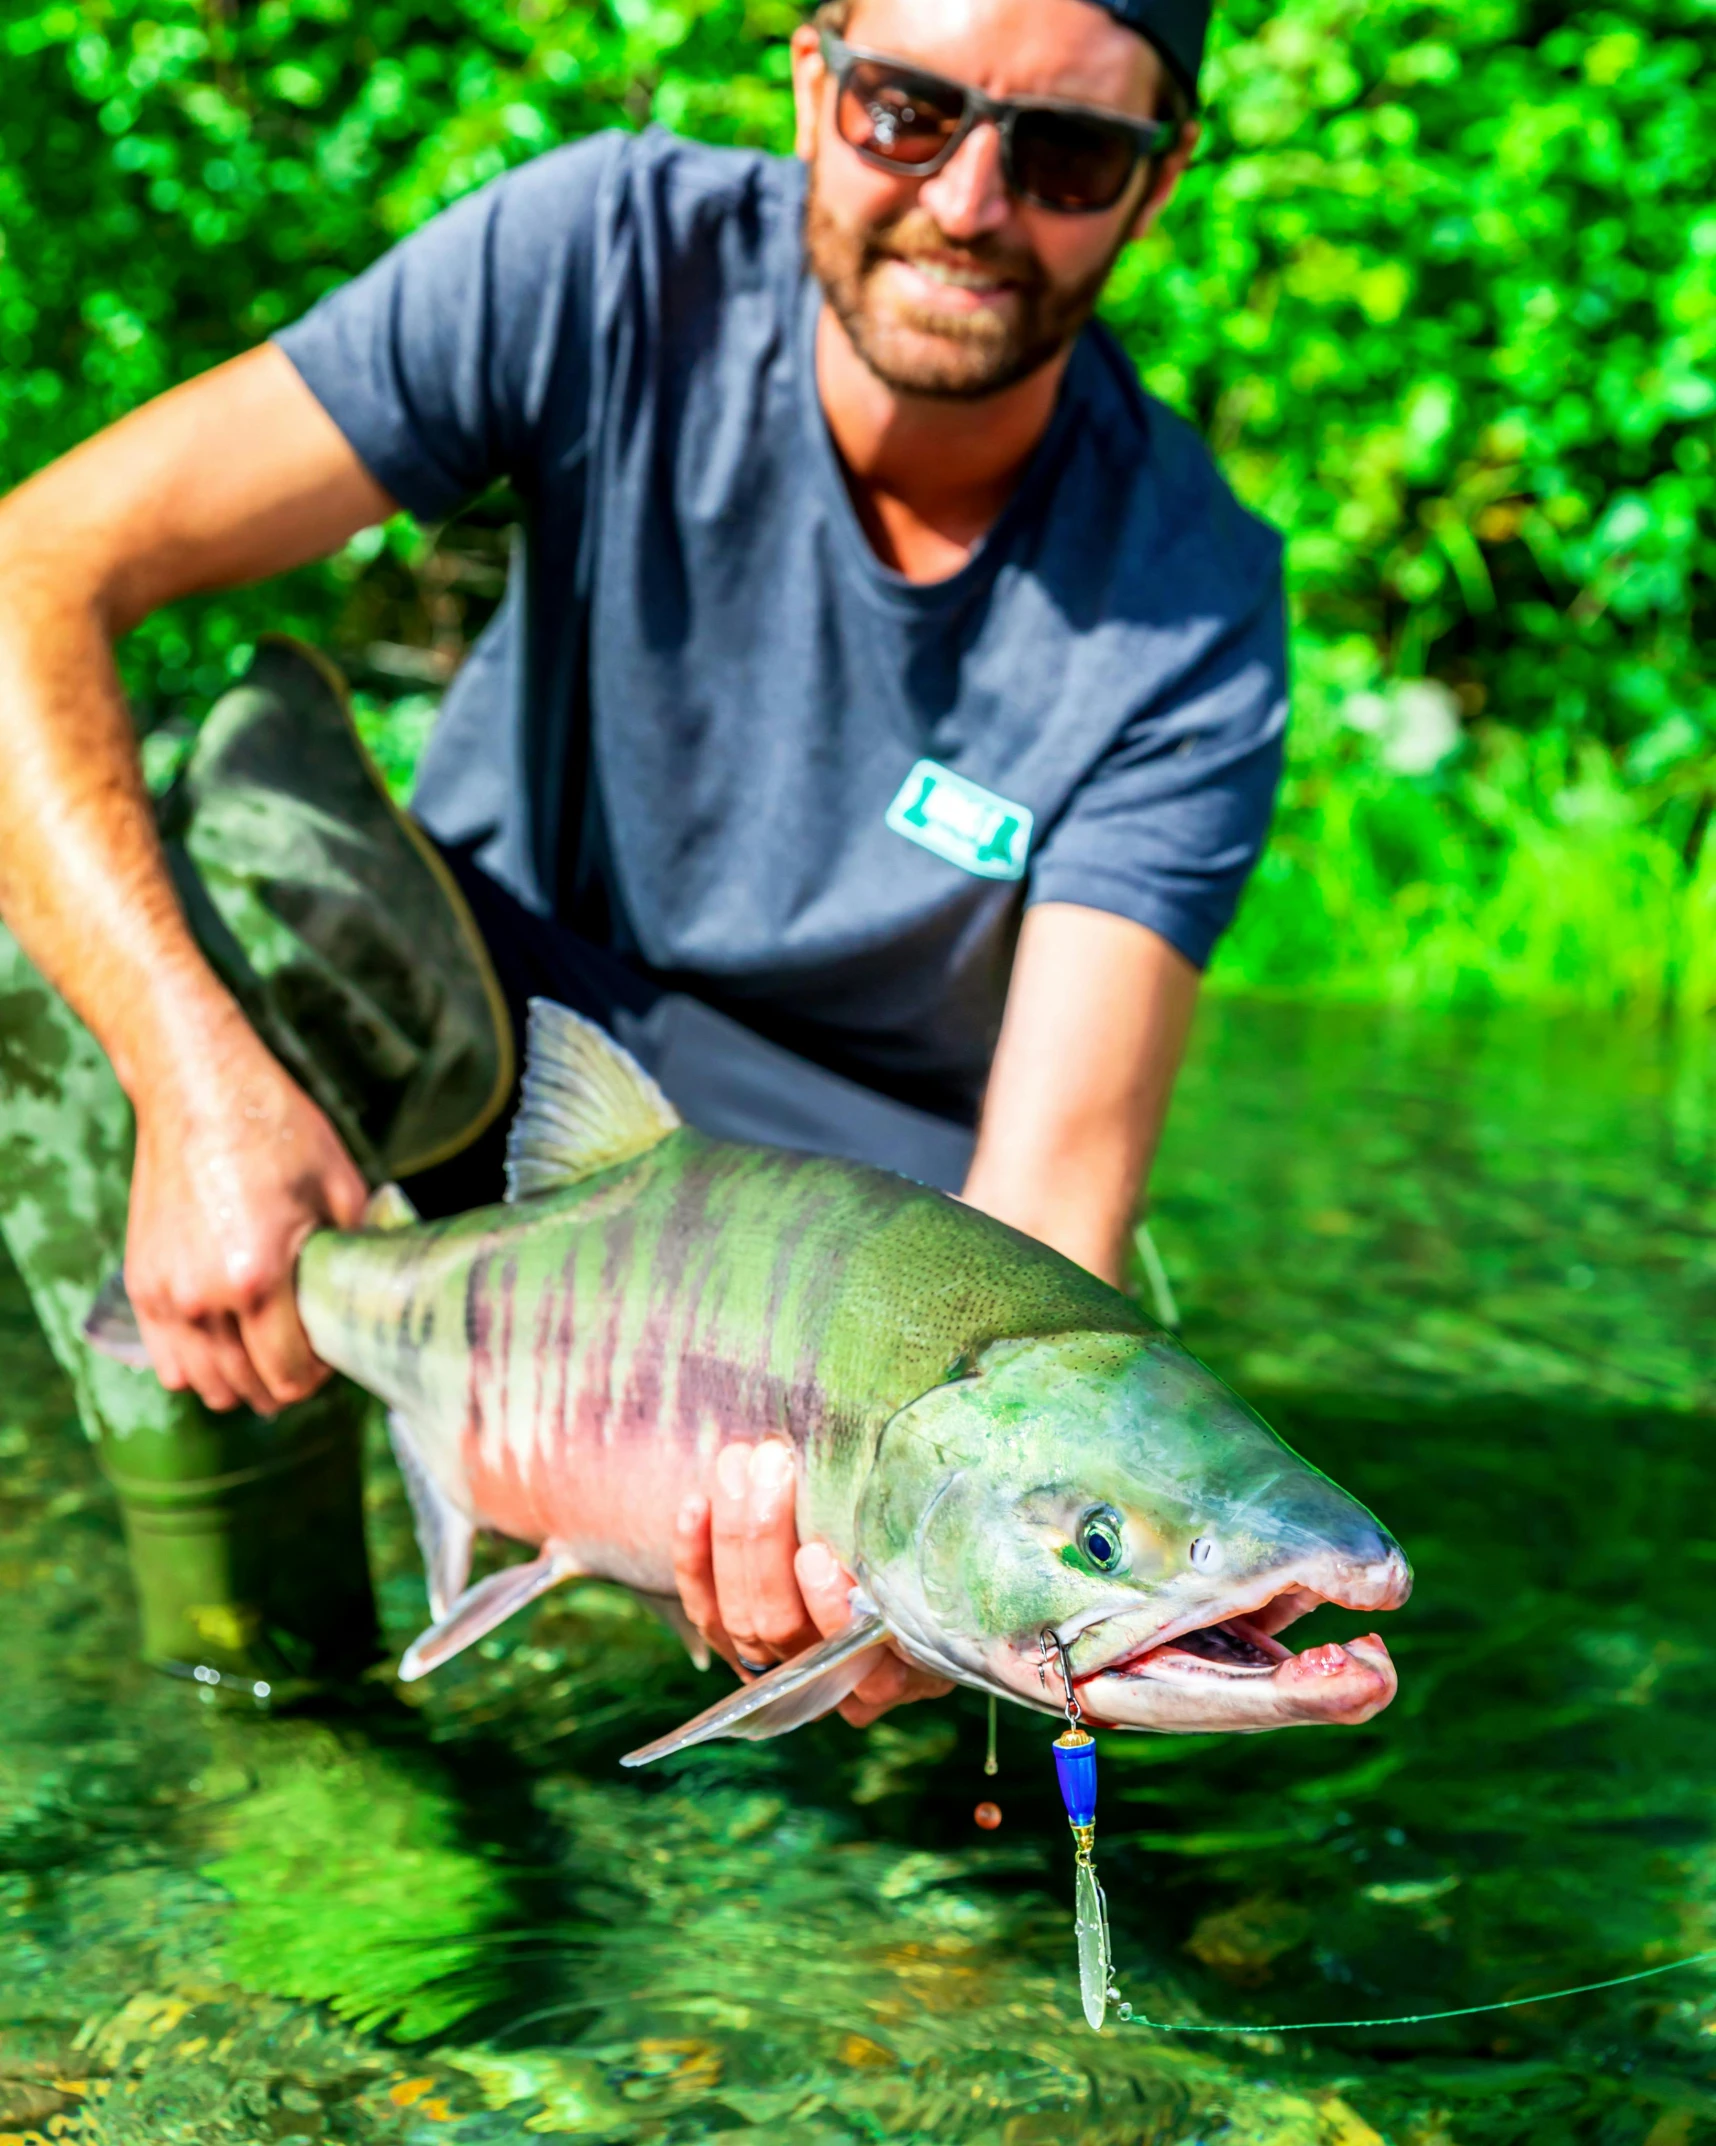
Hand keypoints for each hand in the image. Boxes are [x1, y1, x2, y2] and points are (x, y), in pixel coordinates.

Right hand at [124, 1006, 368, 1415]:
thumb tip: (378, 1300)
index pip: (291, 1374)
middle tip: (308, 1354)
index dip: (320, 1376)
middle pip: (248, 1388)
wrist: (196, 1090)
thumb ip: (359, 1254)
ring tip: (268, 1352)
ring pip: (204, 1385)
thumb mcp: (342, 1188)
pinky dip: (197, 1368)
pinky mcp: (140, 1284)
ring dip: (241, 1381)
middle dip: (285, 1384)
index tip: (333, 1352)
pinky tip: (226, 1344)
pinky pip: (165, 1362)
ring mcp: (165, 1294)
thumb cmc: (277, 1131)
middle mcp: (205, 1296)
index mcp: (259, 1276)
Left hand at [672, 1438, 953, 1727]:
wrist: (885, 1583)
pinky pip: (705, 1613)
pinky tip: (695, 1504)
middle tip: (771, 1465)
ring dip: (731, 1535)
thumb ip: (927, 1554)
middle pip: (781, 1626)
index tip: (817, 1555)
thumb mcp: (940, 1570)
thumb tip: (938, 1496)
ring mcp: (776, 1668)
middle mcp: (828, 1680)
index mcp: (887, 1668)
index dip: (829, 1609)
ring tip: (740, 1464)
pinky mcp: (734, 1646)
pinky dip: (694, 1560)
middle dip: (766, 1541)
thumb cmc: (920, 1565)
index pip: (851, 1657)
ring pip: (739, 1618)